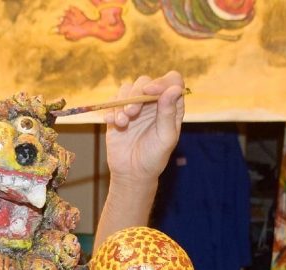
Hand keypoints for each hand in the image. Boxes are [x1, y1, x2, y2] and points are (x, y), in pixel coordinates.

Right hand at [104, 71, 184, 186]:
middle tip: (132, 112)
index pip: (172, 81)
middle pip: (146, 82)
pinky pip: (113, 101)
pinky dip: (111, 109)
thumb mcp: (165, 137)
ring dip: (122, 102)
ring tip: (122, 122)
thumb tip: (174, 89)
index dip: (162, 82)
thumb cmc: (154, 157)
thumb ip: (168, 113)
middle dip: (137, 94)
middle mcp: (153, 103)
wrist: (132, 172)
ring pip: (127, 88)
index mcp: (170, 107)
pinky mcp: (118, 112)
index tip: (149, 92)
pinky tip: (112, 123)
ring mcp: (135, 106)